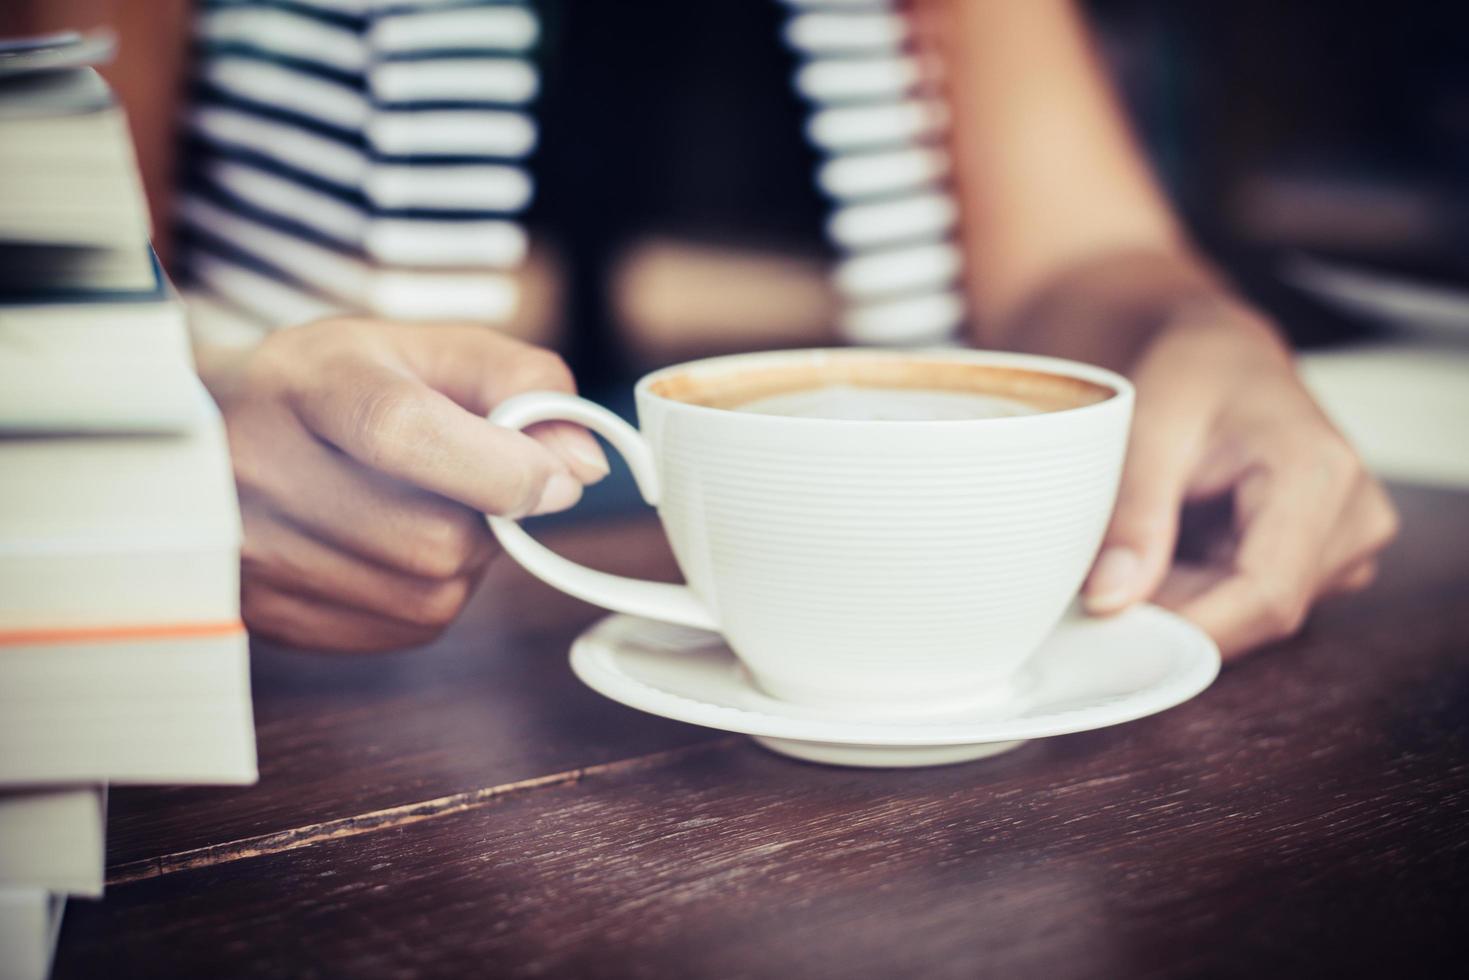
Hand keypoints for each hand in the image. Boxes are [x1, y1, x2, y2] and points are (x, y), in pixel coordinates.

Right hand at [199, 319, 608, 651]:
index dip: (501, 468)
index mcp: (307, 384)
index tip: (554, 479)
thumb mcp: (428, 350)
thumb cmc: (336, 384)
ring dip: (461, 562)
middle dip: (486, 519)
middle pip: (433, 538)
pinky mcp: (268, 616)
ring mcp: (254, 554)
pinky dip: (426, 595)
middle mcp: (262, 471)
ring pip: (426, 596)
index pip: (405, 433)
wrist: (211, 433)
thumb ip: (522, 384)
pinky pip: (403, 630)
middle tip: (467, 483)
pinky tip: (392, 548)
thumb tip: (583, 465)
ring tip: (421, 510)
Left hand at [1081, 307, 1398, 657]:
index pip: (1265, 597)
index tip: (1113, 631)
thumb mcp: (1148, 427)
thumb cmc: (1192, 373)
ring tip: (1137, 545)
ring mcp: (1346, 543)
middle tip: (1103, 583)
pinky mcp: (1324, 559)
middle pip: (1257, 613)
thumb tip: (1111, 599)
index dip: (1187, 628)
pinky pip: (1252, 601)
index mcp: (1320, 475)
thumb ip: (1134, 514)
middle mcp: (1354, 517)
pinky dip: (1198, 588)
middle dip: (1175, 612)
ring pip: (1250, 614)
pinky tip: (1167, 550)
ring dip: (1184, 597)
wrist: (1224, 356)